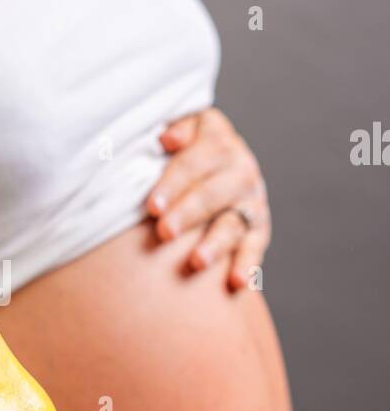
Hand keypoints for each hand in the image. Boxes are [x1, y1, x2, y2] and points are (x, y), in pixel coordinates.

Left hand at [146, 109, 270, 289]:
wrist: (219, 161)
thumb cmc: (186, 147)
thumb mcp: (184, 127)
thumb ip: (178, 128)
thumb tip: (168, 139)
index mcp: (219, 142)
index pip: (195, 162)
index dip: (173, 183)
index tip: (151, 206)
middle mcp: (241, 171)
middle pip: (214, 193)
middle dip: (188, 213)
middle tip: (164, 232)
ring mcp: (252, 201)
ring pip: (234, 223)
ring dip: (216, 244)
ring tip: (196, 261)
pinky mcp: (259, 228)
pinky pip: (254, 247)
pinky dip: (248, 265)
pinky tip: (237, 283)